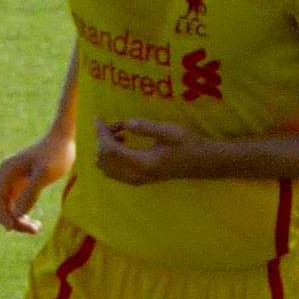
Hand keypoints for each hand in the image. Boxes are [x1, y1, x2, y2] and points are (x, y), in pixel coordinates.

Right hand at [0, 129, 75, 233]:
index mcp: (7, 170)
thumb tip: (18, 214)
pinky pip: (18, 204)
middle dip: (12, 220)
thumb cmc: (56, 154)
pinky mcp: (26, 183)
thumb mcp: (44, 173)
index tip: (12, 228)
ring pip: (10, 207)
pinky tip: (35, 223)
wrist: (65, 139)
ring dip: (19, 220)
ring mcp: (16, 179)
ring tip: (36, 229)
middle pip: (1, 205)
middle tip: (33, 230)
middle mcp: (8, 175)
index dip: (0, 215)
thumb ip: (31, 193)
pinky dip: (24, 214)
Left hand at [95, 117, 212, 185]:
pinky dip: (111, 157)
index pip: (111, 150)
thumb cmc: (188, 144)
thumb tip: (125, 124)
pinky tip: (124, 143)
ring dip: (106, 149)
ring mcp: (136, 180)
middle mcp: (136, 175)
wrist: (200, 162)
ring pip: (106, 168)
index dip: (101, 133)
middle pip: (104, 160)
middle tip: (117, 125)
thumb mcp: (169, 131)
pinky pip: (114, 171)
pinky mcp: (138, 180)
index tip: (98, 118)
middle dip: (103, 140)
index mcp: (143, 163)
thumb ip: (146, 128)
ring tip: (120, 134)